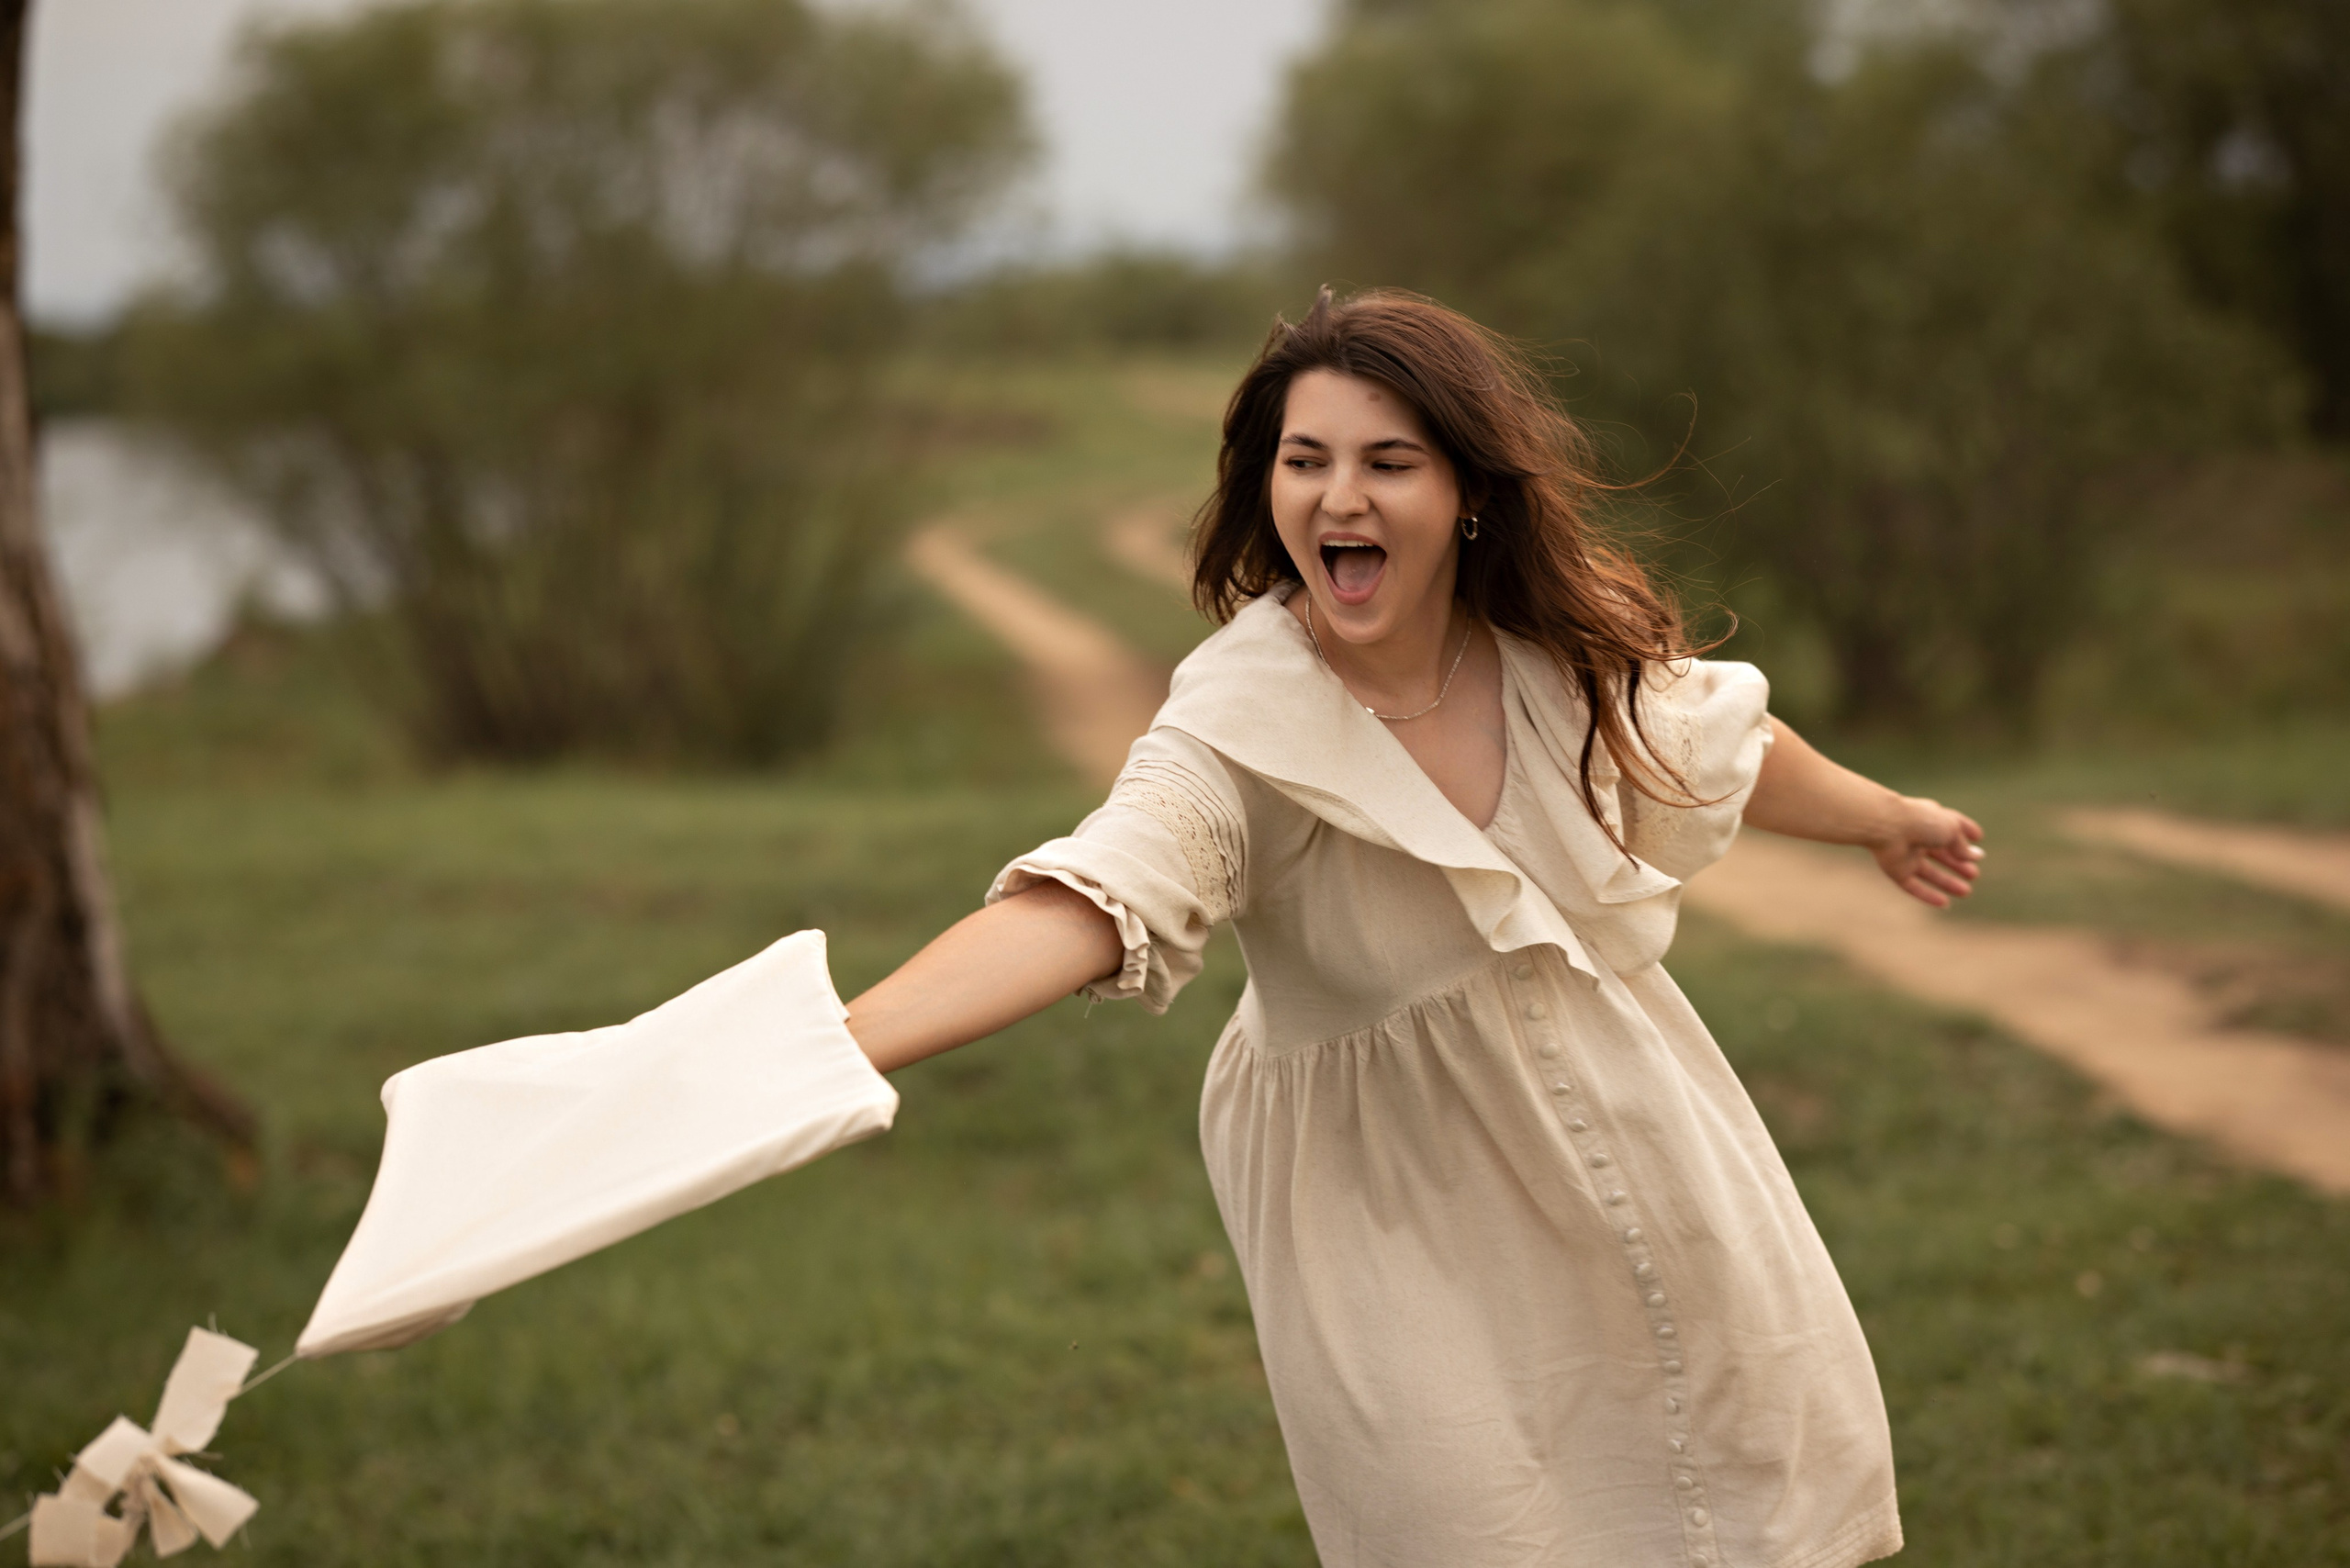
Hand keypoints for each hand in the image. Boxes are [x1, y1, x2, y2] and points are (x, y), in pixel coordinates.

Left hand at [1867, 798, 1984, 907]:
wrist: (1886, 827)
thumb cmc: (1921, 822)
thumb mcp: (1950, 831)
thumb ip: (1962, 846)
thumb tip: (1976, 856)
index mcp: (1930, 818)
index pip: (1950, 825)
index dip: (1966, 830)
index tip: (1979, 837)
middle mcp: (1917, 837)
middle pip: (1939, 853)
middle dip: (1957, 864)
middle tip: (1974, 874)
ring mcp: (1905, 854)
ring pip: (1928, 872)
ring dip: (1946, 882)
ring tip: (1966, 891)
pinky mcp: (1895, 870)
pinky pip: (1913, 886)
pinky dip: (1927, 895)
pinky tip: (1945, 904)